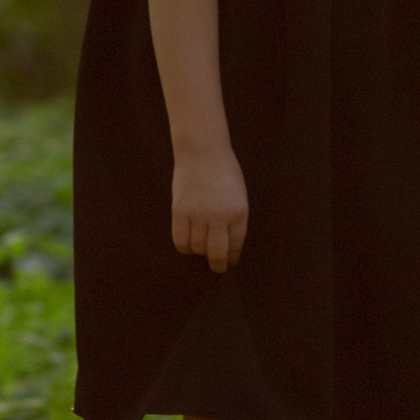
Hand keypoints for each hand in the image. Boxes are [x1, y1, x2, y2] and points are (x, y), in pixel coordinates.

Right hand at [171, 146, 247, 271]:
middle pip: (216, 253)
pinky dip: (184, 247)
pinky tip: (188, 244)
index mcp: (239, 212)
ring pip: (197, 248)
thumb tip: (225, 248)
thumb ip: (232, 219)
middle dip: (217, 266)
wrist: (202, 150)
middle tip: (216, 268)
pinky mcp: (180, 211)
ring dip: (199, 252)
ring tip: (201, 247)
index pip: (235, 246)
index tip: (229, 263)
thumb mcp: (238, 196)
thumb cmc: (224, 173)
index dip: (231, 258)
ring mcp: (198, 213)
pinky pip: (180, 240)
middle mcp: (219, 215)